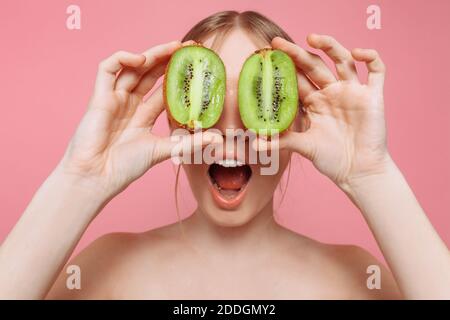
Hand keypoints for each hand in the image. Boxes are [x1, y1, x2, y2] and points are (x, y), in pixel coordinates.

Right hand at [58, 41, 220, 199]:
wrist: (97, 177)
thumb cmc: (125, 167)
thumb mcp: (164, 150)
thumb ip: (190, 143)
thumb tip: (219, 140)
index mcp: (143, 116)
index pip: (163, 89)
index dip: (177, 76)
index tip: (195, 65)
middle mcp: (129, 104)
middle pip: (149, 74)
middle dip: (167, 59)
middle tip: (187, 48)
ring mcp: (113, 99)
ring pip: (132, 67)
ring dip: (151, 54)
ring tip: (171, 48)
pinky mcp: (98, 96)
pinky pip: (107, 68)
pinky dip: (122, 58)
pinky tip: (142, 59)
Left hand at [256, 34, 390, 188]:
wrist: (358, 172)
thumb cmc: (331, 159)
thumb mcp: (303, 147)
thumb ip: (281, 141)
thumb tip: (255, 144)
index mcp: (315, 102)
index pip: (298, 79)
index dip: (284, 67)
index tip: (267, 58)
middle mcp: (332, 92)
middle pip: (314, 65)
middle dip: (297, 53)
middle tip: (278, 43)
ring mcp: (353, 92)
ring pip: (342, 60)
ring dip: (329, 46)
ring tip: (312, 38)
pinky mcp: (373, 96)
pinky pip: (376, 70)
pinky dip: (370, 57)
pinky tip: (357, 53)